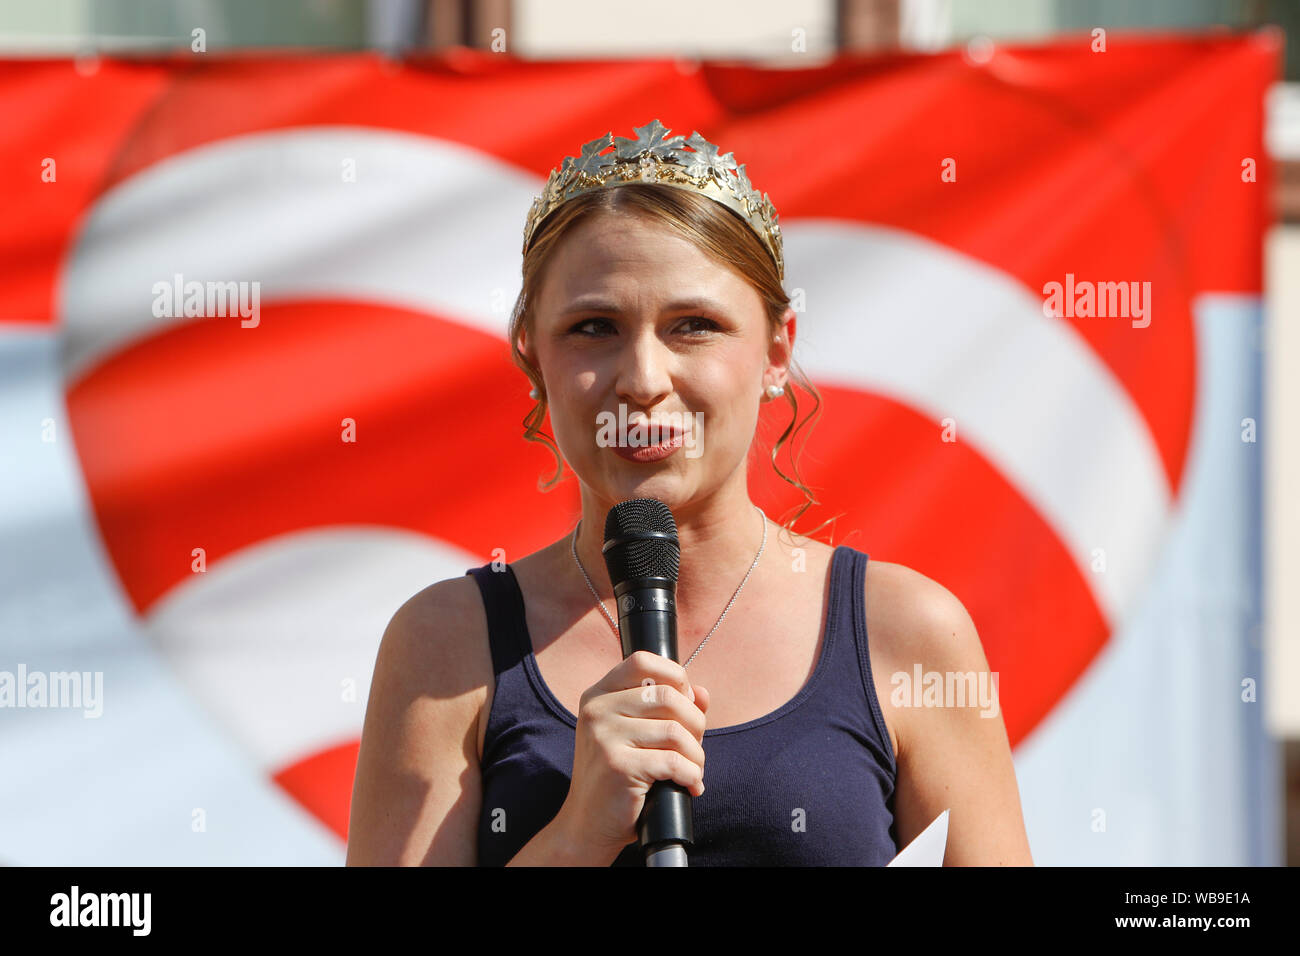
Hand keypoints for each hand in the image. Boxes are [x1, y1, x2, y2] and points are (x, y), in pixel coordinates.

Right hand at [552, 650, 709, 864]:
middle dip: (695, 723)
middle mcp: (597, 710)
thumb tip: (702, 693)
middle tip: (694, 748)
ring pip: (675, 731)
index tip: (686, 703)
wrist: (587, 824)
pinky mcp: (618, 766)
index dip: (675, 676)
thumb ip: (667, 709)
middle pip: (668, 696)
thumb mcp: (636, 735)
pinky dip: (692, 775)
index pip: (643, 661)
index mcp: (599, 694)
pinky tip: (690, 785)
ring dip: (696, 755)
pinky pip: (674, 762)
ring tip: (693, 770)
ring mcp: (604, 736)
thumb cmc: (617, 777)